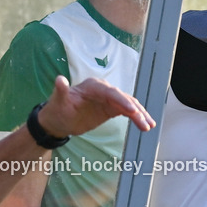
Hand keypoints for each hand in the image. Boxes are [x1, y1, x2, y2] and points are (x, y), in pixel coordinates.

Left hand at [36, 76, 154, 138]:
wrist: (59, 121)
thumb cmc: (57, 110)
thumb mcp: (58, 101)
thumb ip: (61, 90)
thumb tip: (60, 80)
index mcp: (93, 86)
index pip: (111, 92)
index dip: (122, 101)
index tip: (132, 111)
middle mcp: (104, 90)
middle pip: (124, 99)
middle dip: (136, 111)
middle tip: (144, 123)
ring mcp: (110, 100)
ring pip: (130, 105)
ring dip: (140, 115)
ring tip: (149, 126)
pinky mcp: (112, 108)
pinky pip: (128, 112)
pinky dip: (138, 118)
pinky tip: (146, 124)